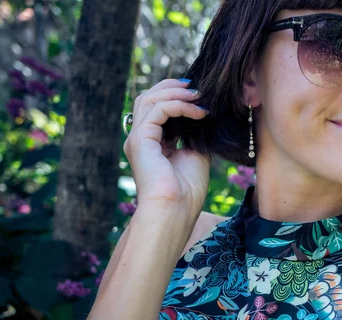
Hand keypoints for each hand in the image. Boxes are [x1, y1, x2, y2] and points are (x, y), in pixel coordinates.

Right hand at [123, 79, 210, 212]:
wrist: (176, 210)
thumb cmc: (186, 192)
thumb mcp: (196, 155)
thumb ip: (194, 135)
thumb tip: (204, 114)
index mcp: (152, 144)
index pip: (157, 109)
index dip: (176, 98)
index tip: (200, 97)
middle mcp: (141, 139)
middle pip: (148, 98)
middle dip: (172, 88)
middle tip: (196, 89)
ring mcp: (137, 138)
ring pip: (149, 99)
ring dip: (175, 93)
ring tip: (198, 96)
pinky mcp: (140, 140)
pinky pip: (158, 110)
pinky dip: (179, 106)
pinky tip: (197, 112)